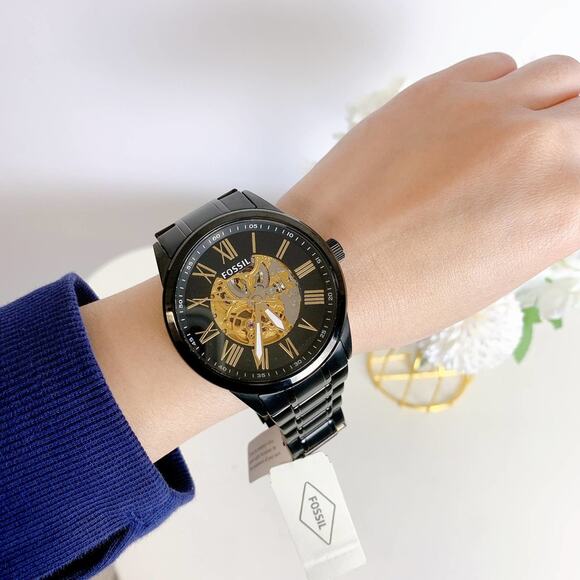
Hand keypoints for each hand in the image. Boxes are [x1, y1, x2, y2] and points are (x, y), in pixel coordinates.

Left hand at [279, 53, 579, 351]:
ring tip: (523, 131)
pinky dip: (502, 88)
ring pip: (558, 75)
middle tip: (551, 160)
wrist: (328, 268)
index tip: (563, 188)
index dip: (575, 183)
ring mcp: (486, 109)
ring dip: (550, 103)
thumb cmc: (403, 291)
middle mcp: (536, 148)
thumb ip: (541, 218)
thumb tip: (552, 188)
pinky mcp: (437, 90)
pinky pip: (498, 67)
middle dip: (573, 140)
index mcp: (562, 208)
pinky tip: (480, 117)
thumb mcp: (499, 271)